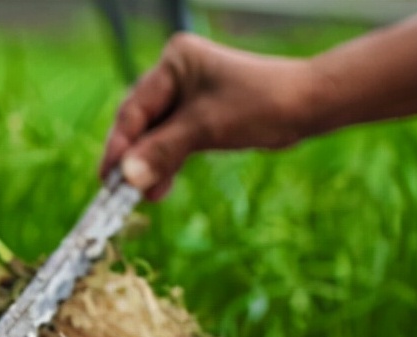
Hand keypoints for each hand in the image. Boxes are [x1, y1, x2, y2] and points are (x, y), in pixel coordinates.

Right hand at [99, 33, 312, 199]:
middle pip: (140, 123)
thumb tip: (125, 178)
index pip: (135, 108)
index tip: (108, 177)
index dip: (119, 145)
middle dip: (132, 159)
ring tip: (144, 195)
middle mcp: (176, 74)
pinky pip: (171, 143)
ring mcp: (187, 96)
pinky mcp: (199, 117)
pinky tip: (159, 188)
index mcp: (174, 62)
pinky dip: (165, 165)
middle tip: (120, 191)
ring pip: (154, 137)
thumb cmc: (260, 104)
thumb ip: (161, 152)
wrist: (309, 106)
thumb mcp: (204, 128)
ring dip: (148, 167)